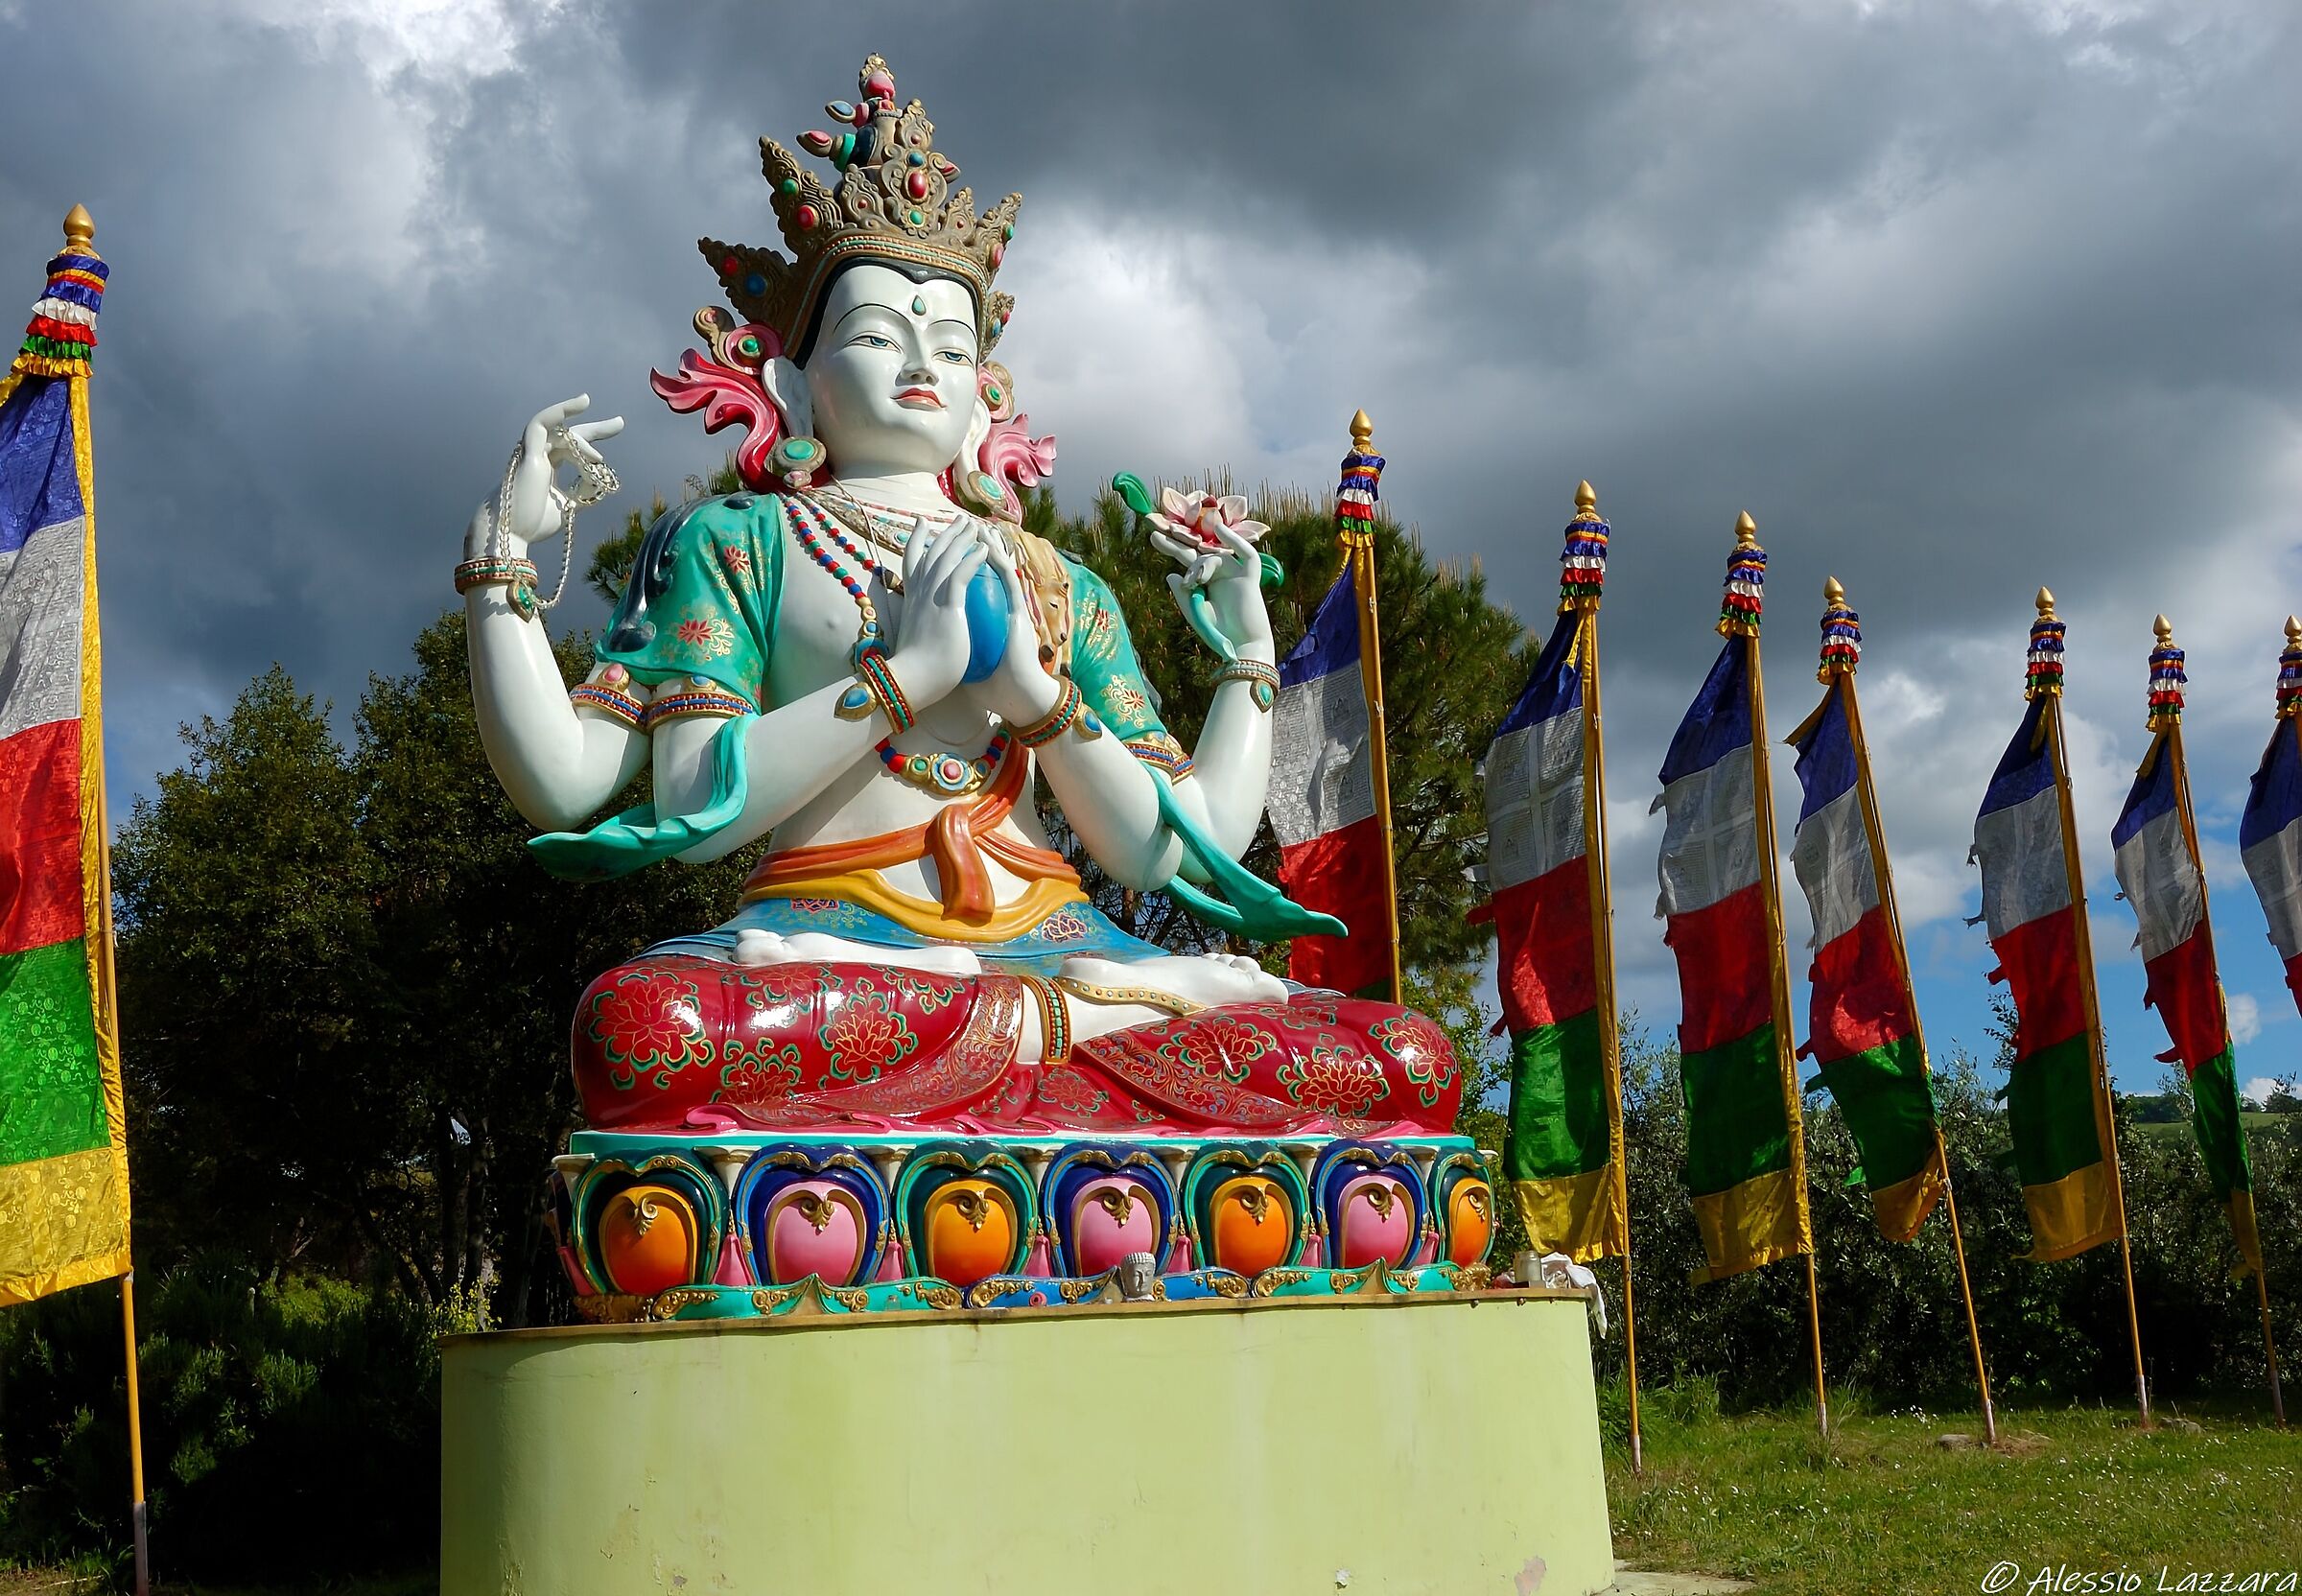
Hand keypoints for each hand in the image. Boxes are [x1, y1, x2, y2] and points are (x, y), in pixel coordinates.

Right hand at [463, 395, 624, 559]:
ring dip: (584, 442)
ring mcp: (532, 452)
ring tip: (598, 460)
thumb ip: (583, 490)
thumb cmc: (533, 523)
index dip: (593, 444)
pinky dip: (560, 412)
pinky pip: (542, 423)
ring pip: (562, 432)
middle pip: (571, 434)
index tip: (615, 442)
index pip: (573, 449)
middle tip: (621, 423)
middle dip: (597, 429)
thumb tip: (600, 477)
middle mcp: (539, 456)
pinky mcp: (527, 452)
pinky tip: (582, 410)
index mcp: (547, 468)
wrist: (511, 534)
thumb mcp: (568, 505)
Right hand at [885, 519, 991, 707]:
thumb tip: (926, 628)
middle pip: (931, 552)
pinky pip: (959, 575)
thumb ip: (922, 626)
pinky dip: (971, 559)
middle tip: (959, 518)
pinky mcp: (946, 607)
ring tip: (974, 525)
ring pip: (945, 557)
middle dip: (945, 532)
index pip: (913, 562)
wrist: (911, 681)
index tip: (922, 523)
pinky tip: (984, 549)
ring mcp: (931, 598)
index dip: (917, 540)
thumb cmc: (917, 670)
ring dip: (960, 538)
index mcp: (911, 600)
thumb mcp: (918, 640)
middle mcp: (918, 593)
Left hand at [967, 530, 1065, 725]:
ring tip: (976, 527)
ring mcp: (1011, 608)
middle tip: (962, 530)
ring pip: (998, 569)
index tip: (948, 555)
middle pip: (987, 573)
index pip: (975, 591)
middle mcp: (1002, 611)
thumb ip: (958, 653)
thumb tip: (941, 651)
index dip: (963, 571)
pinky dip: (996, 558)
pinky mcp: (1017, 611)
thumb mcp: (969, 667)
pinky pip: (1006, 578)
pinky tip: (987, 542)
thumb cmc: (995, 689)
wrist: (1017, 697)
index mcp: (991, 623)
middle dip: (973, 550)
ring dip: (987, 545)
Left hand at [1149, 495, 1274, 658]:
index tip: (1153, 536)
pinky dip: (1235, 541)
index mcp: (1205, 583)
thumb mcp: (1193, 611)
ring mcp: (1234, 574)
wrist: (1240, 647)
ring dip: (1200, 566)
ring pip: (1213, 557)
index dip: (1171, 547)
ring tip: (1194, 582)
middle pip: (1197, 552)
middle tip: (1153, 528)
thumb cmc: (1217, 632)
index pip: (1187, 559)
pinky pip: (1246, 554)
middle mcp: (1219, 575)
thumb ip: (1182, 594)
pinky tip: (1220, 531)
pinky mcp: (1249, 578)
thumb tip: (1171, 574)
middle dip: (1176, 541)